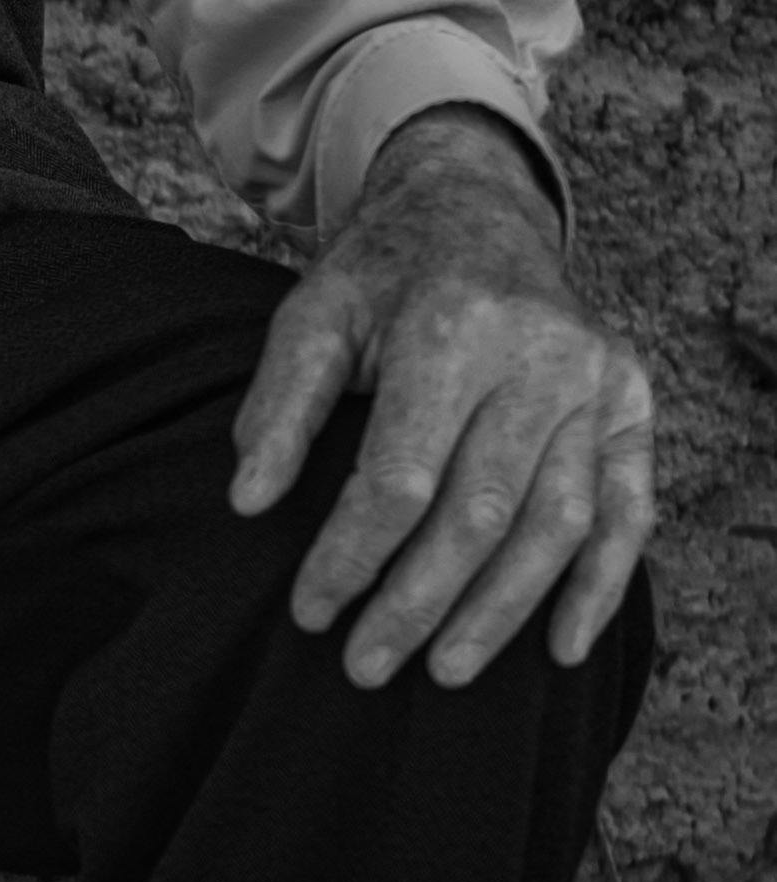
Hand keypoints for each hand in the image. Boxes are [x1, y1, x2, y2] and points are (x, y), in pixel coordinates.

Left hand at [230, 106, 653, 689]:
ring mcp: (600, 382)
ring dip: (501, 611)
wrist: (477, 210)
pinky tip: (560, 648)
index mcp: (454, 326)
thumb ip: (279, 406)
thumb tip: (247, 502)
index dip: (352, 555)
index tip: (310, 612)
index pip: (401, 476)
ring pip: (559, 525)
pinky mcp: (634, 402)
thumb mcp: (312, 315)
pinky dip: (602, 587)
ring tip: (442, 671)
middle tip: (365, 667)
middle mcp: (543, 355)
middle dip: (418, 602)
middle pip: (481, 513)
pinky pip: (630, 512)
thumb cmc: (382, 275)